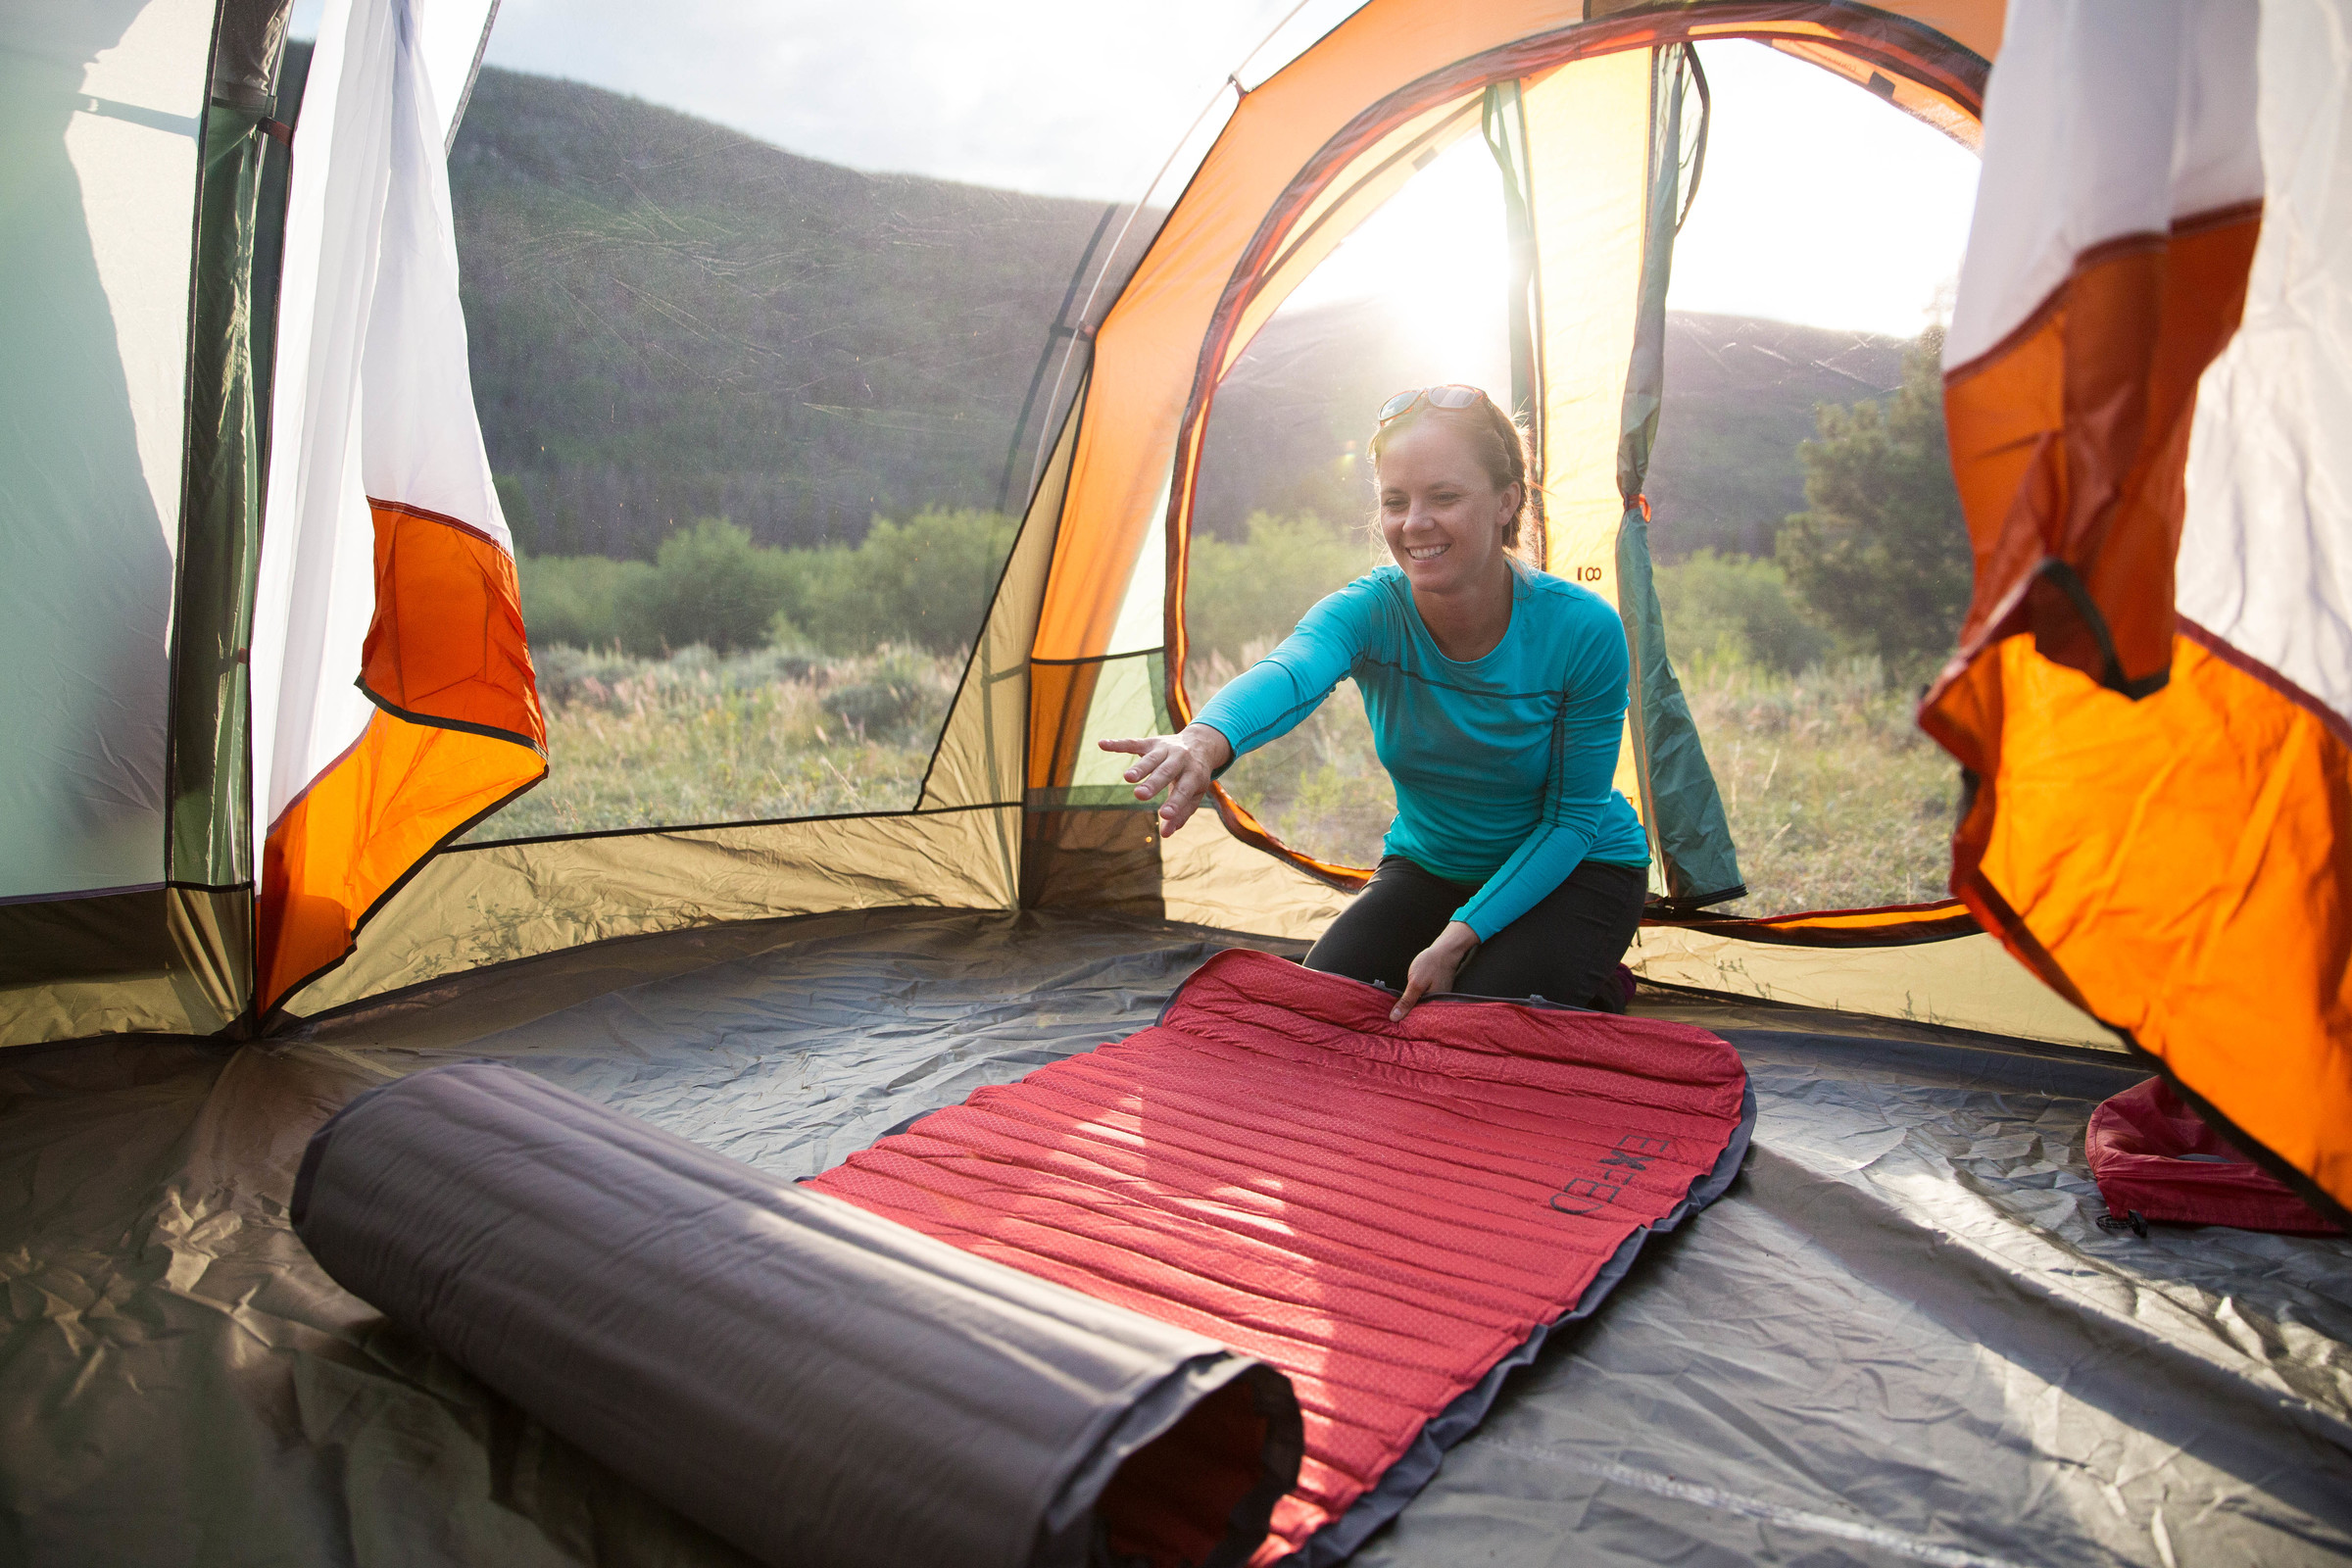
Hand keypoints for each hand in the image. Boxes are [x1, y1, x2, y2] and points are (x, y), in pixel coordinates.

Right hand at [1096, 724, 1233, 835]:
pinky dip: (1117, 744)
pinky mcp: (1151, 743)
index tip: (1164, 815)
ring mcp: (1165, 748)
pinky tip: (1102, 744)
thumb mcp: (1194, 795)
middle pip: (1166, 771)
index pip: (1183, 790)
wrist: (1199, 743)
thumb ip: (1181, 814)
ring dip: (1139, 767)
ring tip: (1127, 778)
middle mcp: (1181, 759)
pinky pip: (1133, 743)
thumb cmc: (1194, 776)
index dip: (1175, 803)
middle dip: (1153, 783)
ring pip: (1151, 759)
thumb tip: (1165, 834)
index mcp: (1194, 774)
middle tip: (1140, 795)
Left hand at [1391, 921, 1479, 1019]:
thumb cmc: (1431, 964)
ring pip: (1421, 1007)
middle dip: (1406, 1016)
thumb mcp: (1415, 983)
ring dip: (1410, 1007)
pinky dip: (1416, 1000)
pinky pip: (1424, 1000)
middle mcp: (1437, 1005)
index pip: (1417, 1021)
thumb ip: (1406, 1001)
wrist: (1445, 950)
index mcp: (1433, 1006)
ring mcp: (1438, 998)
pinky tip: (1407, 1000)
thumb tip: (1394, 1018)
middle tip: (1391, 1017)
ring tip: (1396, 1010)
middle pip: (1419, 1016)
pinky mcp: (1436, 992)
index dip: (1404, 1022)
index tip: (1390, 1024)